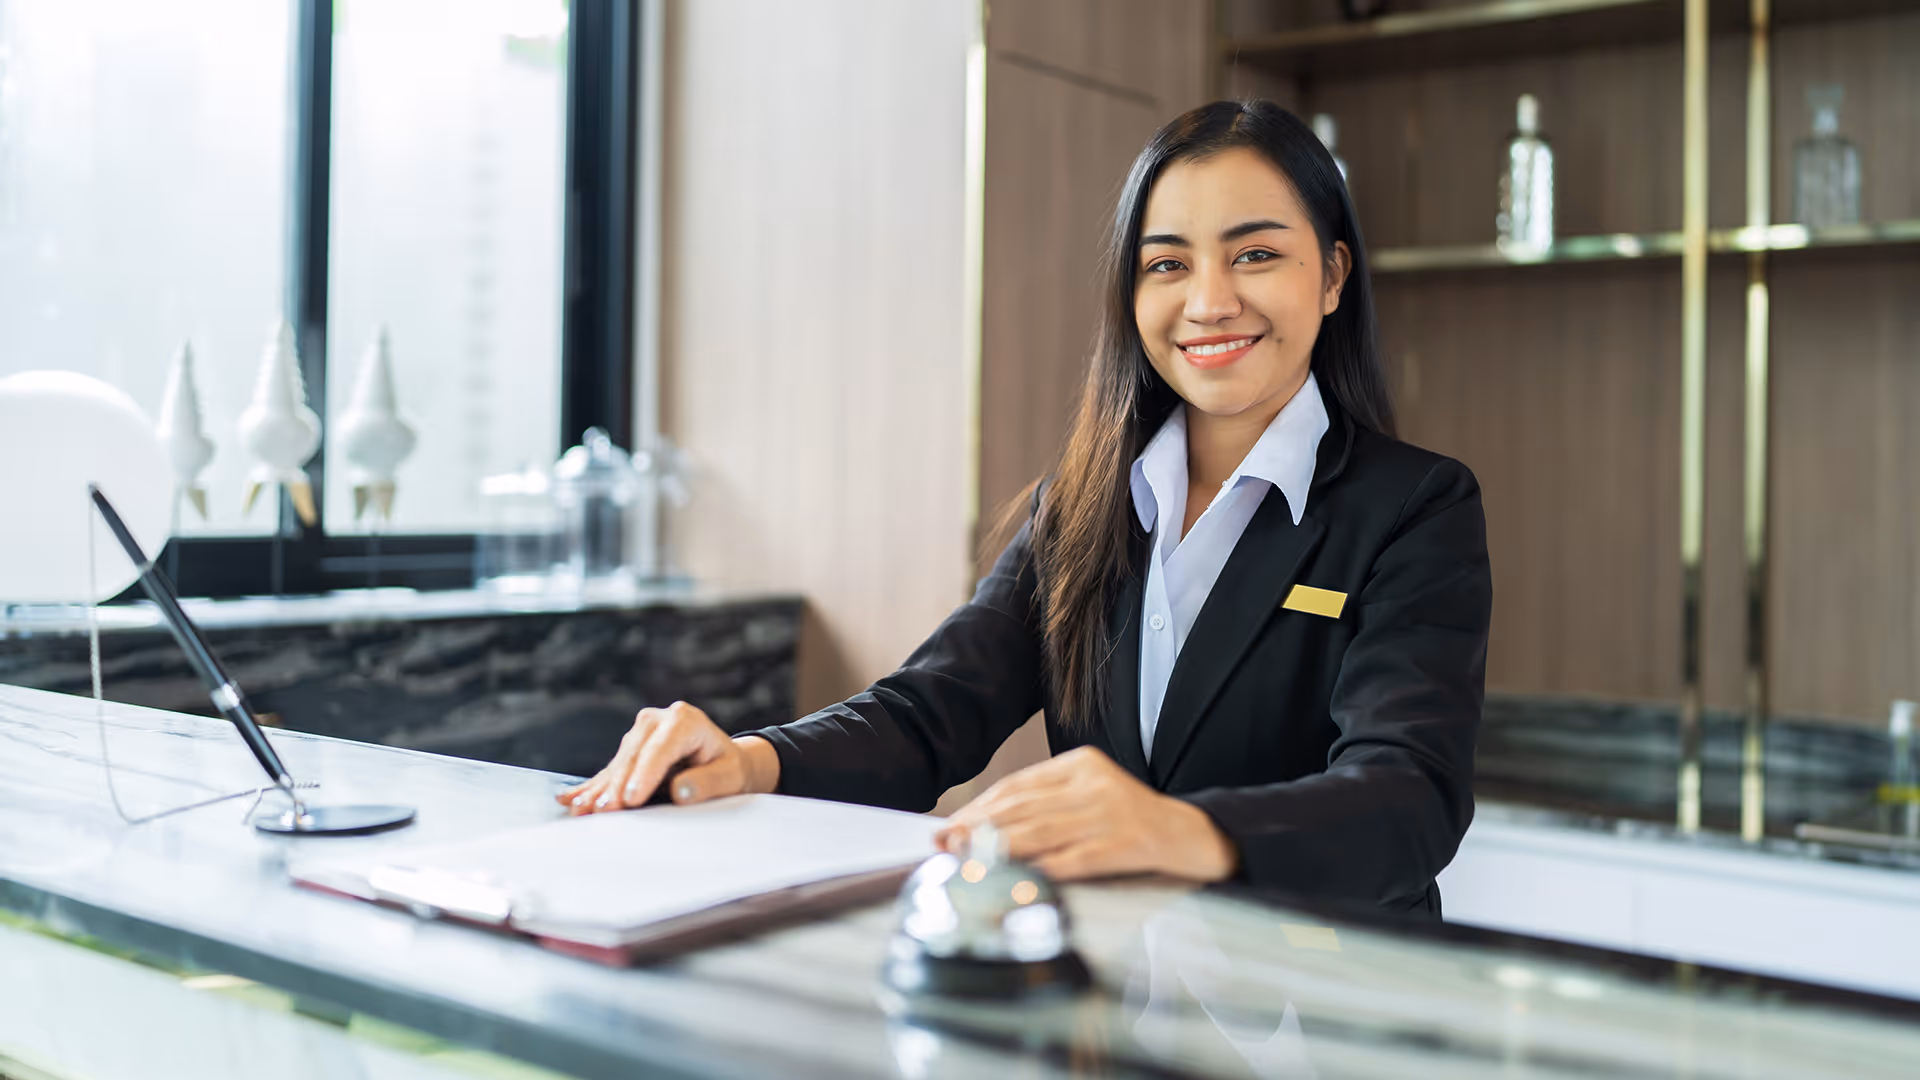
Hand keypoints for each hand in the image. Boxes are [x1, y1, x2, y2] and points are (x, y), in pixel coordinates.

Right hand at [554, 701, 780, 813]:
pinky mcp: (629, 748)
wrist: (722, 761)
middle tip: (602, 812)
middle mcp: (658, 720)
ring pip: (617, 763)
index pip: (661, 749)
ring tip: (581, 811)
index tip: (631, 800)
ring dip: (600, 790)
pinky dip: (592, 787)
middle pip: (633, 756)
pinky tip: (568, 800)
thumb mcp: (729, 777)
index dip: (644, 775)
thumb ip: (707, 783)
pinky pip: (609, 770)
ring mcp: (640, 732)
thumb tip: (680, 791)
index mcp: (685, 720)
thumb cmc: (728, 769)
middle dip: (617, 787)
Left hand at [934, 746, 1237, 881]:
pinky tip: (1016, 878)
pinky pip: (1074, 859)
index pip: (1018, 785)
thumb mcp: (1092, 797)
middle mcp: (1095, 783)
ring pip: (1042, 832)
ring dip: (998, 849)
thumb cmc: (1134, 823)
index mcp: (1083, 763)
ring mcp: (1112, 812)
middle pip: (1024, 807)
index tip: (950, 825)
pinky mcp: (1128, 843)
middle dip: (978, 828)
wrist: (1195, 836)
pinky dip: (1041, 869)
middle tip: (946, 844)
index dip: (979, 807)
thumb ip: (1047, 806)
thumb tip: (984, 828)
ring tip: (967, 860)